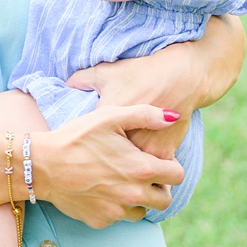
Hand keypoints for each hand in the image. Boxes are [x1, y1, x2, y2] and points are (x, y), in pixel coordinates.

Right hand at [34, 105, 185, 228]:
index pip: (178, 175)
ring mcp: (117, 211)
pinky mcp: (101, 221)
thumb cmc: (75, 137)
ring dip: (138, 200)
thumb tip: (172, 116)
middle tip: (139, 174)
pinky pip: (118, 218)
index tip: (154, 160)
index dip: (169, 166)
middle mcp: (134, 194)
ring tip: (119, 183)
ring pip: (143, 211)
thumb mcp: (108, 117)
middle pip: (166, 200)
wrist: (40, 165)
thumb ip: (145, 115)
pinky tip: (99, 190)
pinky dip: (114, 207)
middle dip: (158, 187)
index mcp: (141, 169)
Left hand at [69, 40, 218, 159]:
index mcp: (106, 119)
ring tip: (120, 174)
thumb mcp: (106, 72)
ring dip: (126, 173)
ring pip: (131, 171)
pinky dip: (147, 173)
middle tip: (99, 169)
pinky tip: (142, 172)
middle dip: (102, 166)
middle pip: (107, 162)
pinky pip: (152, 172)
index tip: (83, 151)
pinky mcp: (164, 153)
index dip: (84, 148)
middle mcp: (125, 138)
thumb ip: (82, 79)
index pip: (86, 144)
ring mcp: (145, 148)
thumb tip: (66, 84)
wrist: (180, 78)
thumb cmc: (140, 73)